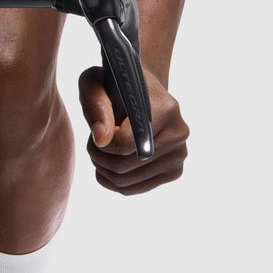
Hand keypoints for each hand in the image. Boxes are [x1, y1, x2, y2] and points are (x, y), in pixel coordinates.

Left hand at [78, 66, 188, 194]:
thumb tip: (101, 139)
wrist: (139, 92)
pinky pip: (133, 189)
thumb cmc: (112, 85)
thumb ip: (95, 106)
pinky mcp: (174, 171)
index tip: (97, 128)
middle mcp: (179, 133)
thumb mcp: (94, 83)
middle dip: (98, 156)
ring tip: (101, 148)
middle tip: (93, 141)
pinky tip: (108, 162)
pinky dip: (112, 180)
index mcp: (165, 108)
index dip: (100, 141)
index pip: (123, 144)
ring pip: (126, 182)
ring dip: (103, 168)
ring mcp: (180, 154)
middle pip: (124, 165)